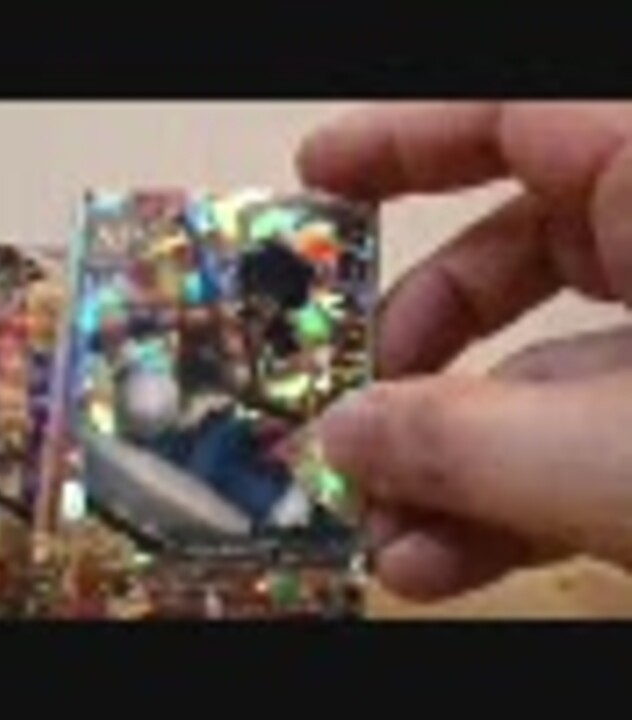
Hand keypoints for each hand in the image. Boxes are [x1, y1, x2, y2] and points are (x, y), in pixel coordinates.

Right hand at [298, 102, 631, 599]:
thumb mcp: (620, 459)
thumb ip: (466, 445)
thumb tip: (341, 437)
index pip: (514, 116)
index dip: (402, 140)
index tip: (315, 179)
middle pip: (514, 254)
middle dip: (411, 346)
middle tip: (345, 409)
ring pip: (545, 369)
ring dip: (448, 459)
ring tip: (378, 529)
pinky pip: (586, 439)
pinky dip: (510, 500)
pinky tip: (438, 560)